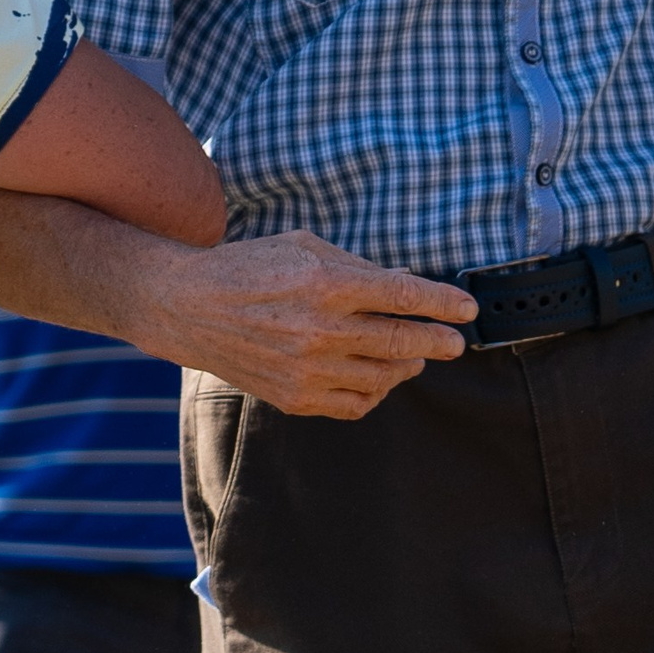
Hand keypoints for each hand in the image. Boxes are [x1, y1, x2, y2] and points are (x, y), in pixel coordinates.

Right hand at [123, 231, 474, 421]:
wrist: (187, 308)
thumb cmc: (247, 267)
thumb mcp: (303, 247)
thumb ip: (357, 266)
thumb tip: (406, 282)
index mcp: (325, 283)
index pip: (403, 295)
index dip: (442, 303)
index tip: (466, 310)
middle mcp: (320, 329)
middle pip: (401, 341)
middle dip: (438, 342)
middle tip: (456, 343)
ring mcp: (307, 369)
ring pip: (383, 377)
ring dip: (407, 366)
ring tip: (414, 358)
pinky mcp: (294, 397)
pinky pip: (354, 405)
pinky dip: (375, 393)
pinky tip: (378, 379)